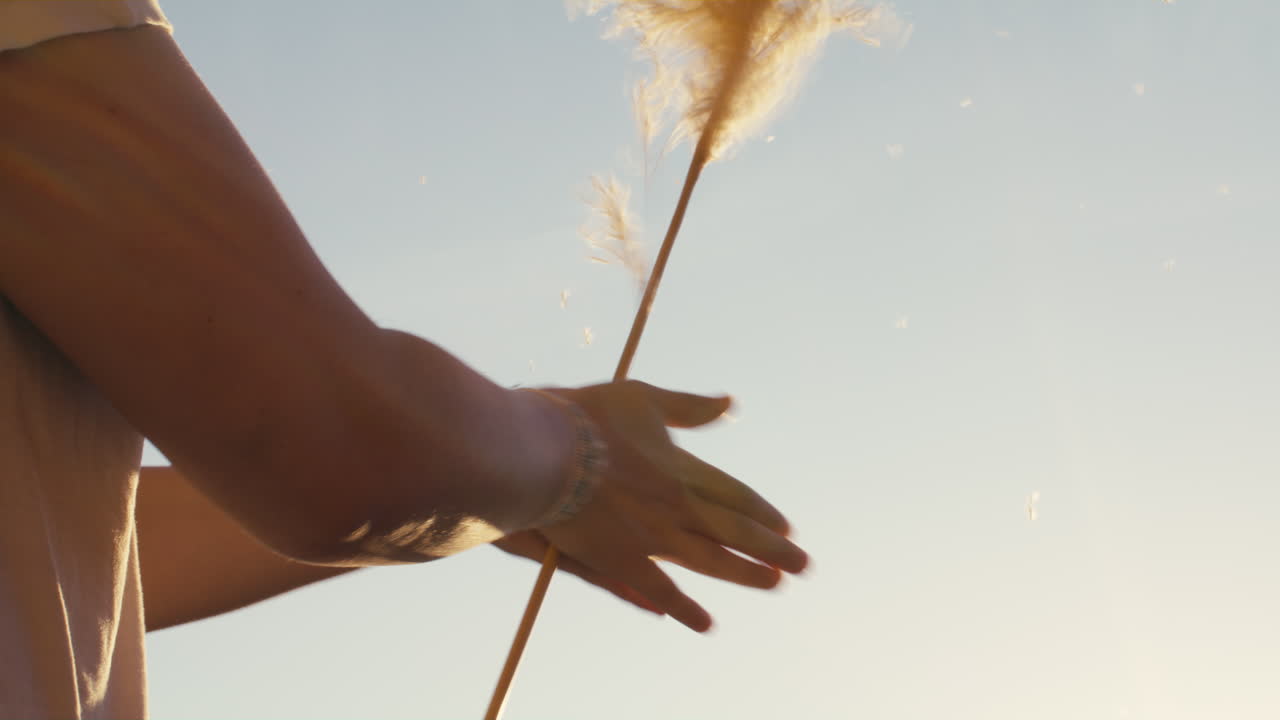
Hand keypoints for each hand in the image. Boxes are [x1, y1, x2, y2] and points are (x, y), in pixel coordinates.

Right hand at [523, 380, 807, 632]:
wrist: (540, 451)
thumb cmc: (588, 417)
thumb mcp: (644, 399)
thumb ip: (688, 408)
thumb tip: (729, 402)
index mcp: (685, 469)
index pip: (736, 496)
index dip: (763, 513)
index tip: (786, 527)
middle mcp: (678, 508)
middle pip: (735, 533)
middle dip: (772, 550)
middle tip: (803, 565)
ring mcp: (652, 539)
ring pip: (710, 563)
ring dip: (745, 575)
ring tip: (774, 585)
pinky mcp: (620, 561)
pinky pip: (660, 591)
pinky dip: (684, 608)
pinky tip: (705, 623)